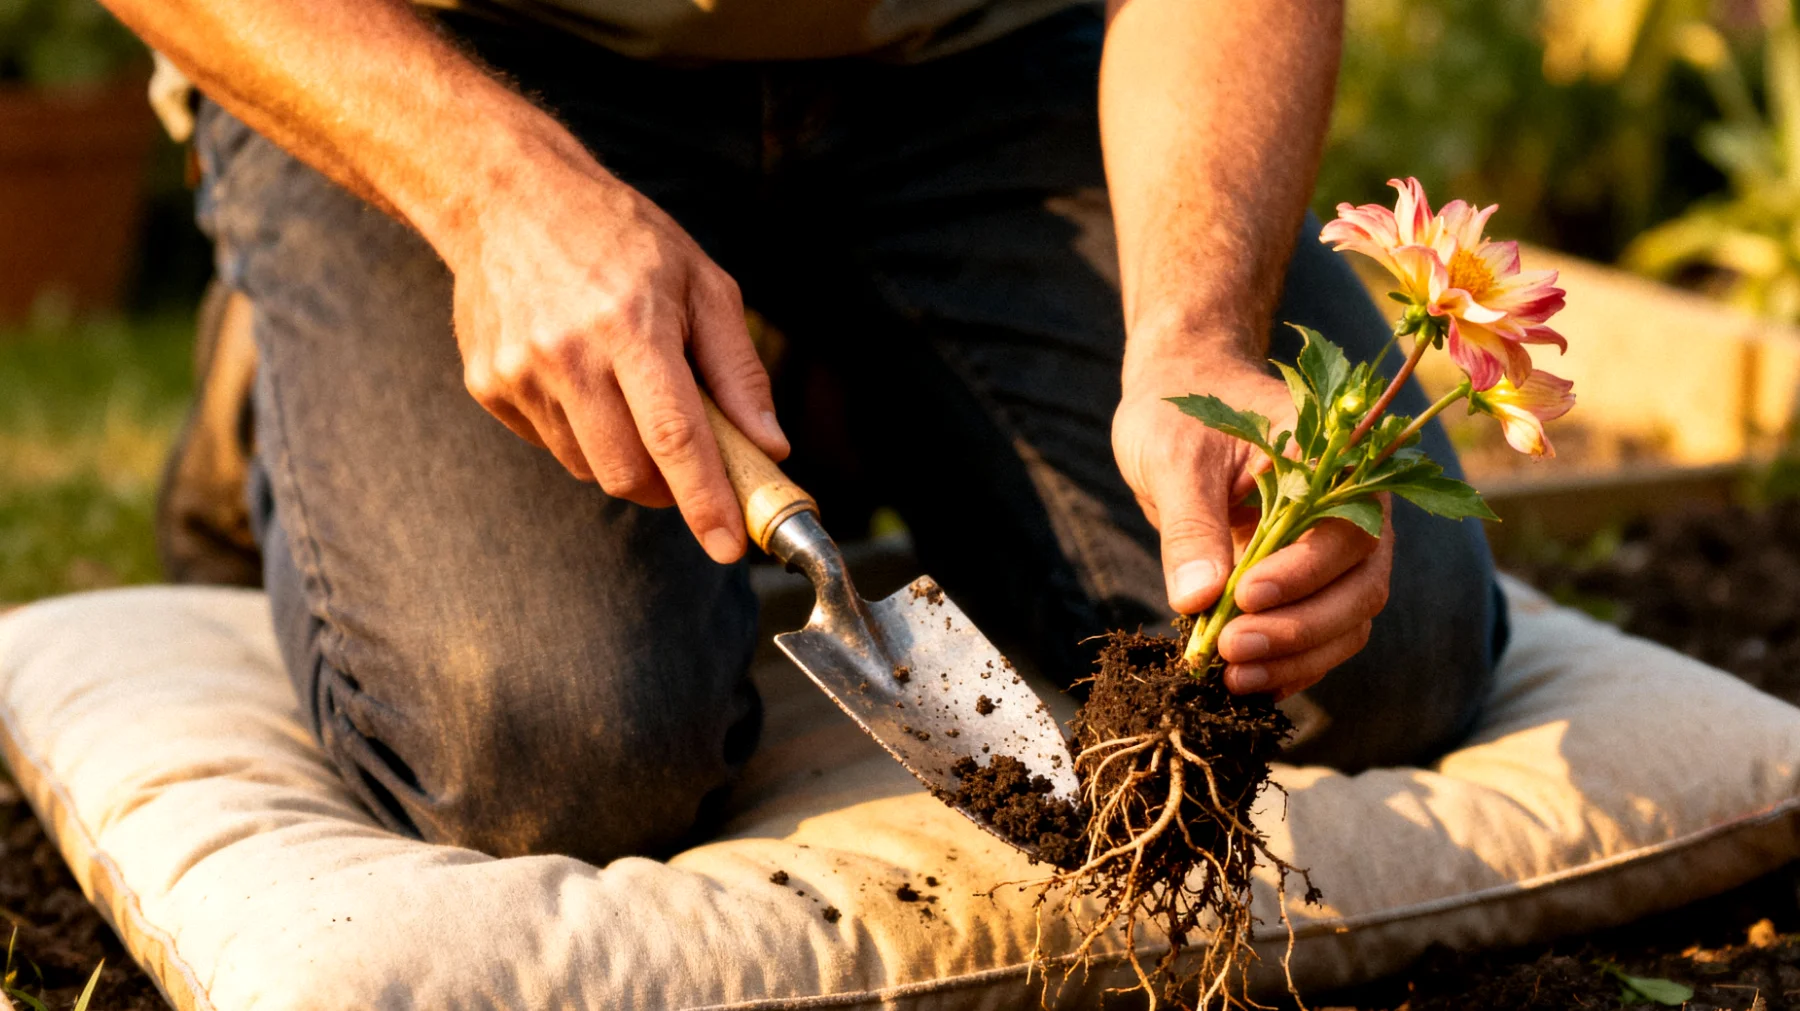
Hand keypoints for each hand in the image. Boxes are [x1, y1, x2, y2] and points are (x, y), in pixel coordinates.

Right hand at [440, 149, 785, 563]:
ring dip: (626, 456)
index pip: (675, 437)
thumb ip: (738, 368)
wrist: (505, 196)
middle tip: (692, 464)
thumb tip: (768, 445)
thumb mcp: (702, 281)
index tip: (729, 545)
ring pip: (589, 467)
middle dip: (670, 489)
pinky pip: (551, 444)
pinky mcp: (487, 385)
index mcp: (631, 324)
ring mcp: (518, 373)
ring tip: (629, 391)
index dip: (705, 500)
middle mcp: (567, 353)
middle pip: (628, 473)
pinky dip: (582, 432)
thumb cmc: (621, 237)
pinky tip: (582, 375)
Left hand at [1113, 345, 1393, 697]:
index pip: (1344, 530)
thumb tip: (1198, 600)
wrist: (1179, 401)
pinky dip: (1291, 665)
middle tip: (1230, 651)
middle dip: (1299, 629)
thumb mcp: (1172, 459)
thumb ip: (1190, 526)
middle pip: (1361, 586)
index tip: (1243, 595)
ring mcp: (1335, 552)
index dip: (1301, 572)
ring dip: (1296, 657)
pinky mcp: (1308, 584)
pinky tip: (1250, 685)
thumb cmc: (1177, 417)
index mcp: (1333, 462)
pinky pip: (1321, 635)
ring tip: (1232, 677)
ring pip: (1348, 620)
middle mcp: (1353, 510)